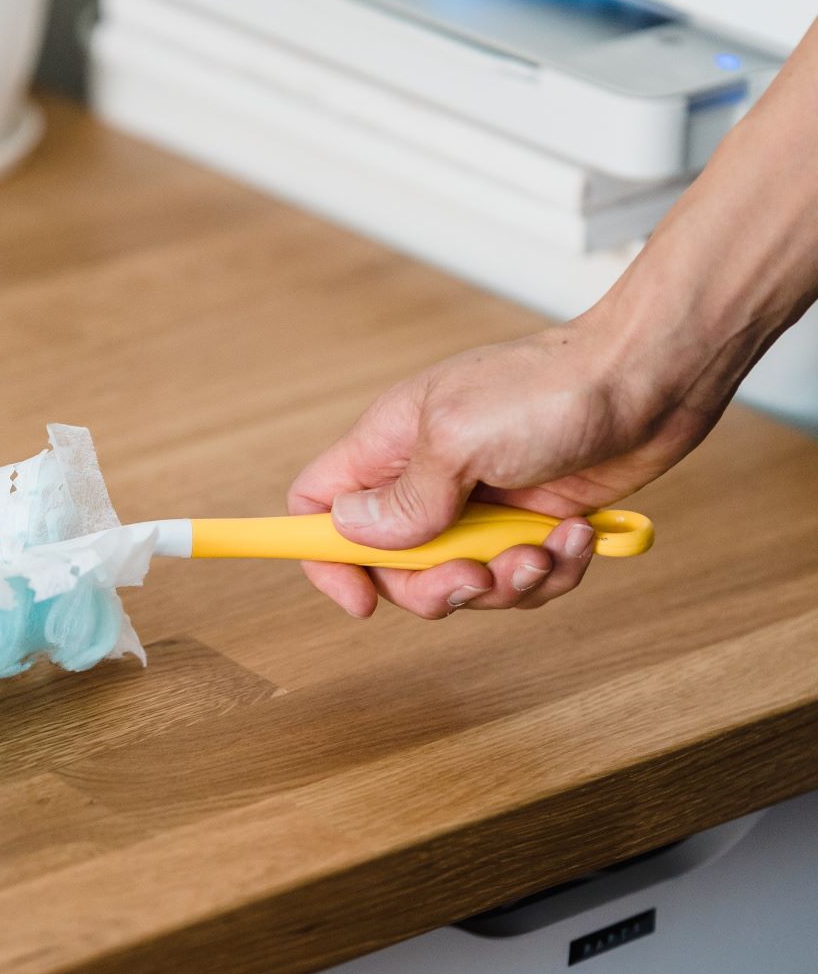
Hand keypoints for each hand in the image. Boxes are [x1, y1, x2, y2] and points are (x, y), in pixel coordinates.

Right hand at [287, 308, 736, 618]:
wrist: (655, 376)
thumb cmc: (554, 387)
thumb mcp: (459, 439)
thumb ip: (404, 496)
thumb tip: (352, 532)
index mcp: (390, 445)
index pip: (318, 506)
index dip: (323, 556)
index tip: (359, 598)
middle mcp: (428, 478)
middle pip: (394, 566)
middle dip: (437, 588)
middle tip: (478, 577)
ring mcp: (482, 504)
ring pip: (463, 581)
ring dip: (507, 582)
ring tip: (544, 548)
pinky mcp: (534, 521)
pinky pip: (522, 578)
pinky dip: (553, 570)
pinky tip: (579, 535)